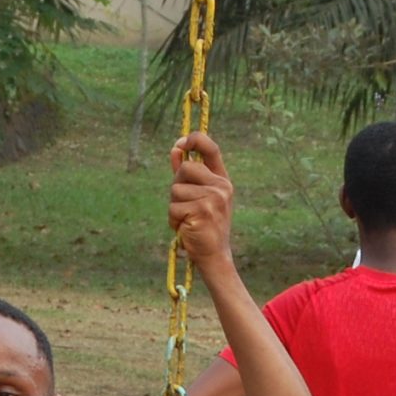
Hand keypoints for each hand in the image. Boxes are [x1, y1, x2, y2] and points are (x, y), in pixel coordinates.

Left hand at [168, 132, 235, 271]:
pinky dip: (174, 220)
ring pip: (176, 190)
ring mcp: (213, 198)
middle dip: (177, 186)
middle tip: (185, 205)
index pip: (211, 149)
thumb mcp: (200, 197)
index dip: (195, 140)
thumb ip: (187, 175)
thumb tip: (176, 149)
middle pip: (185, 168)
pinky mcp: (202, 211)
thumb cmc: (204, 226)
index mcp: (222, 180)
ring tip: (187, 220)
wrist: (214, 256)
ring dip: (174, 207)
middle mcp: (221, 186)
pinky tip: (186, 229)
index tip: (181, 143)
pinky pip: (173, 207)